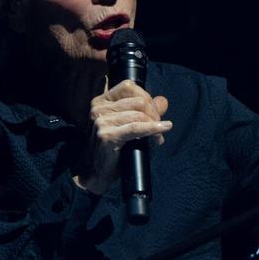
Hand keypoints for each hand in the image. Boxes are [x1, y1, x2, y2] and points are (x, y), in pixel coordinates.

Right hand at [74, 79, 170, 194]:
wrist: (95, 172)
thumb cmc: (112, 149)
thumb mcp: (128, 125)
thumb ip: (145, 111)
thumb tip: (163, 101)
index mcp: (102, 101)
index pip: (129, 87)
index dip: (147, 98)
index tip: (154, 113)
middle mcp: (99, 108)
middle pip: (139, 101)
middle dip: (154, 114)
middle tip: (159, 128)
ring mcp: (101, 121)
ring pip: (139, 115)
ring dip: (154, 125)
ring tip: (158, 137)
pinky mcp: (107, 135)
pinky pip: (136, 128)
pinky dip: (152, 129)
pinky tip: (161, 131)